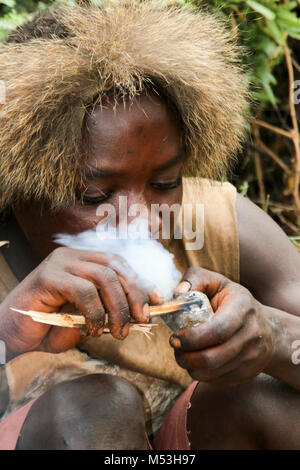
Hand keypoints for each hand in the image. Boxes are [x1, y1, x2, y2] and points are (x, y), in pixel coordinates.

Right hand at [0, 247, 162, 356]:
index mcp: (83, 261)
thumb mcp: (88, 318)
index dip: (140, 282)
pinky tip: (90, 329)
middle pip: (116, 266)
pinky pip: (82, 290)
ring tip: (117, 331)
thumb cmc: (50, 327)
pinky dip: (94, 312)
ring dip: (117, 307)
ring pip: (103, 276)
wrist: (14, 336)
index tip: (156, 302)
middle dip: (134, 294)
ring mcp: (59, 263)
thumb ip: (110, 309)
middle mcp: (73, 256)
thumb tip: (141, 312)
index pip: (120, 264)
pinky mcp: (47, 276)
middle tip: (139, 320)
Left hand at [170, 267, 275, 385]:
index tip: (175, 337)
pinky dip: (202, 374)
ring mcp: (252, 357)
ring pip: (213, 372)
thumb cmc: (233, 301)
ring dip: (190, 367)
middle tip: (175, 347)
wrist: (268, 328)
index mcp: (243, 308)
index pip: (218, 330)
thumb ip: (195, 279)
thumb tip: (178, 294)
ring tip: (182, 354)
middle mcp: (252, 334)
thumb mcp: (217, 282)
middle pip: (214, 357)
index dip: (192, 338)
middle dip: (186, 356)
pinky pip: (218, 380)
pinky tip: (196, 361)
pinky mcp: (248, 373)